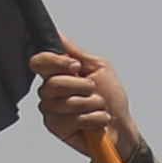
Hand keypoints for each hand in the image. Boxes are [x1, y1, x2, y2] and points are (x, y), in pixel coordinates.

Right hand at [29, 43, 141, 162]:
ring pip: (65, 103)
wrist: (121, 127)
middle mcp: (50, 90)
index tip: (76, 67)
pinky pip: (70, 120)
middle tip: (94, 91)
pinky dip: (91, 119)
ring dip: (91, 105)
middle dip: (83, 87)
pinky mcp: (55, 126)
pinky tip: (96, 122)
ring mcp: (51, 109)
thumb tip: (57, 35)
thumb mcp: (99, 68)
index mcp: (59, 73)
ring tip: (98, 107)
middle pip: (54, 83)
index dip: (56, 62)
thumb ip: (76, 52)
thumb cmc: (112, 98)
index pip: (39, 62)